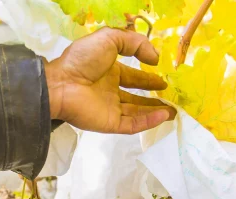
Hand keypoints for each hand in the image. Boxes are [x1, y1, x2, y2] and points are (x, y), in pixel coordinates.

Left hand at [44, 27, 175, 133]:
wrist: (63, 83)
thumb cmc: (83, 59)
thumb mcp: (110, 38)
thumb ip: (135, 43)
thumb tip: (155, 59)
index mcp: (109, 72)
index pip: (132, 77)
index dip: (148, 79)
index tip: (163, 80)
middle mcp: (110, 91)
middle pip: (136, 98)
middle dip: (153, 99)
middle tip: (171, 100)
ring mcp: (109, 108)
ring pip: (137, 113)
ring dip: (155, 112)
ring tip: (173, 112)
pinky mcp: (109, 123)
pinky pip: (132, 124)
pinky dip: (148, 121)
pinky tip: (163, 116)